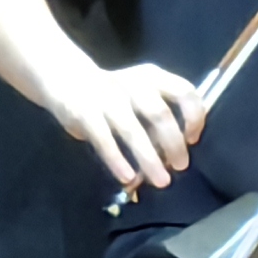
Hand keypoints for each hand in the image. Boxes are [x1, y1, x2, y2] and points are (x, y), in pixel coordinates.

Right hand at [45, 53, 205, 192]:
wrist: (64, 76)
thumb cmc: (111, 92)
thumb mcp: (138, 93)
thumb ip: (156, 119)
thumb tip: (171, 159)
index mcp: (151, 77)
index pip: (183, 91)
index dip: (193, 116)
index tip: (193, 139)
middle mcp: (130, 83)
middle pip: (158, 114)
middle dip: (173, 143)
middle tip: (180, 166)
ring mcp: (105, 96)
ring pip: (132, 129)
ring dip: (148, 157)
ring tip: (160, 181)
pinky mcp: (83, 111)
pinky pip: (103, 138)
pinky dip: (117, 159)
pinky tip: (127, 177)